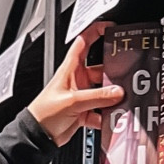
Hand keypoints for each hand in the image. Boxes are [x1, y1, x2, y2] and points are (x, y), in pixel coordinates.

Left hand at [27, 24, 125, 145]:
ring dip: (111, 97)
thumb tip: (117, 92)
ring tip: (120, 100)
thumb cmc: (44, 113)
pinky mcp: (83, 112)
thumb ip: (97, 96)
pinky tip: (110, 118)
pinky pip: (100, 111)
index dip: (97, 30)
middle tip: (125, 76)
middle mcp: (78, 79)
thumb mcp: (73, 101)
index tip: (111, 27)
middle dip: (113, 72)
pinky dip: (106, 116)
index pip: (84, 41)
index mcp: (71, 68)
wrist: (38, 136)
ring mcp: (81, 96)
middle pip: (101, 69)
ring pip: (103, 92)